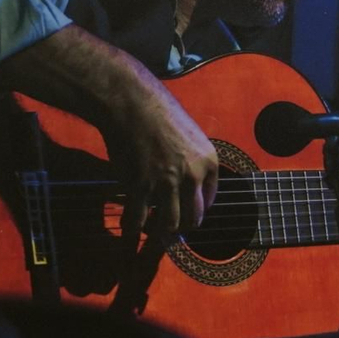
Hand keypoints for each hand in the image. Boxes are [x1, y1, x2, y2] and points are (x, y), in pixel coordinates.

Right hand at [101, 74, 219, 239]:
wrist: (130, 101)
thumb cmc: (156, 112)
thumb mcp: (189, 135)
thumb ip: (192, 161)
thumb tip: (187, 185)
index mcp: (209, 161)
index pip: (209, 201)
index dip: (196, 211)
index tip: (185, 215)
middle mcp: (192, 175)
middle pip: (193, 218)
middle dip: (182, 229)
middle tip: (170, 233)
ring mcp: (166, 182)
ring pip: (169, 225)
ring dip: (160, 235)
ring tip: (151, 236)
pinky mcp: (140, 185)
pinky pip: (138, 219)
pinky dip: (132, 229)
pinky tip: (129, 229)